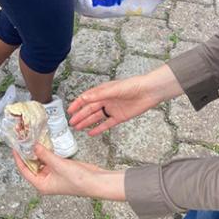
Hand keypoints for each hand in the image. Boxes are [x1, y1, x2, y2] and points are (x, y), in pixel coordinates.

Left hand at [13, 143, 123, 198]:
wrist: (95, 181)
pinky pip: (48, 158)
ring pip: (40, 161)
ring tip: (31, 139)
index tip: (15, 147)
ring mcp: (52, 174)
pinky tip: (43, 143)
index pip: (24, 170)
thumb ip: (45, 155)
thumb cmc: (78, 181)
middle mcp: (45, 180)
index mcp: (41, 185)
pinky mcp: (59, 168)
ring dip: (37, 151)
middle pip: (31, 165)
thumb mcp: (58, 165)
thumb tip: (33, 146)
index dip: (18, 158)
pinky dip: (46, 151)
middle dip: (27, 153)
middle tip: (23, 140)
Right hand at [68, 65, 182, 135]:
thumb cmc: (132, 86)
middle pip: (90, 109)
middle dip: (80, 116)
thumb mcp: (113, 89)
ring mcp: (112, 109)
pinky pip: (107, 124)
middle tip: (72, 123)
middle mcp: (106, 100)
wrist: (149, 91)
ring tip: (78, 128)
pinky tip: (91, 133)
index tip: (70, 111)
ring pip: (96, 117)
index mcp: (103, 91)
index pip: (86, 98)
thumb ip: (98, 95)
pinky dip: (99, 129)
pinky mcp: (120, 117)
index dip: (77, 104)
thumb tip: (84, 98)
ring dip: (87, 122)